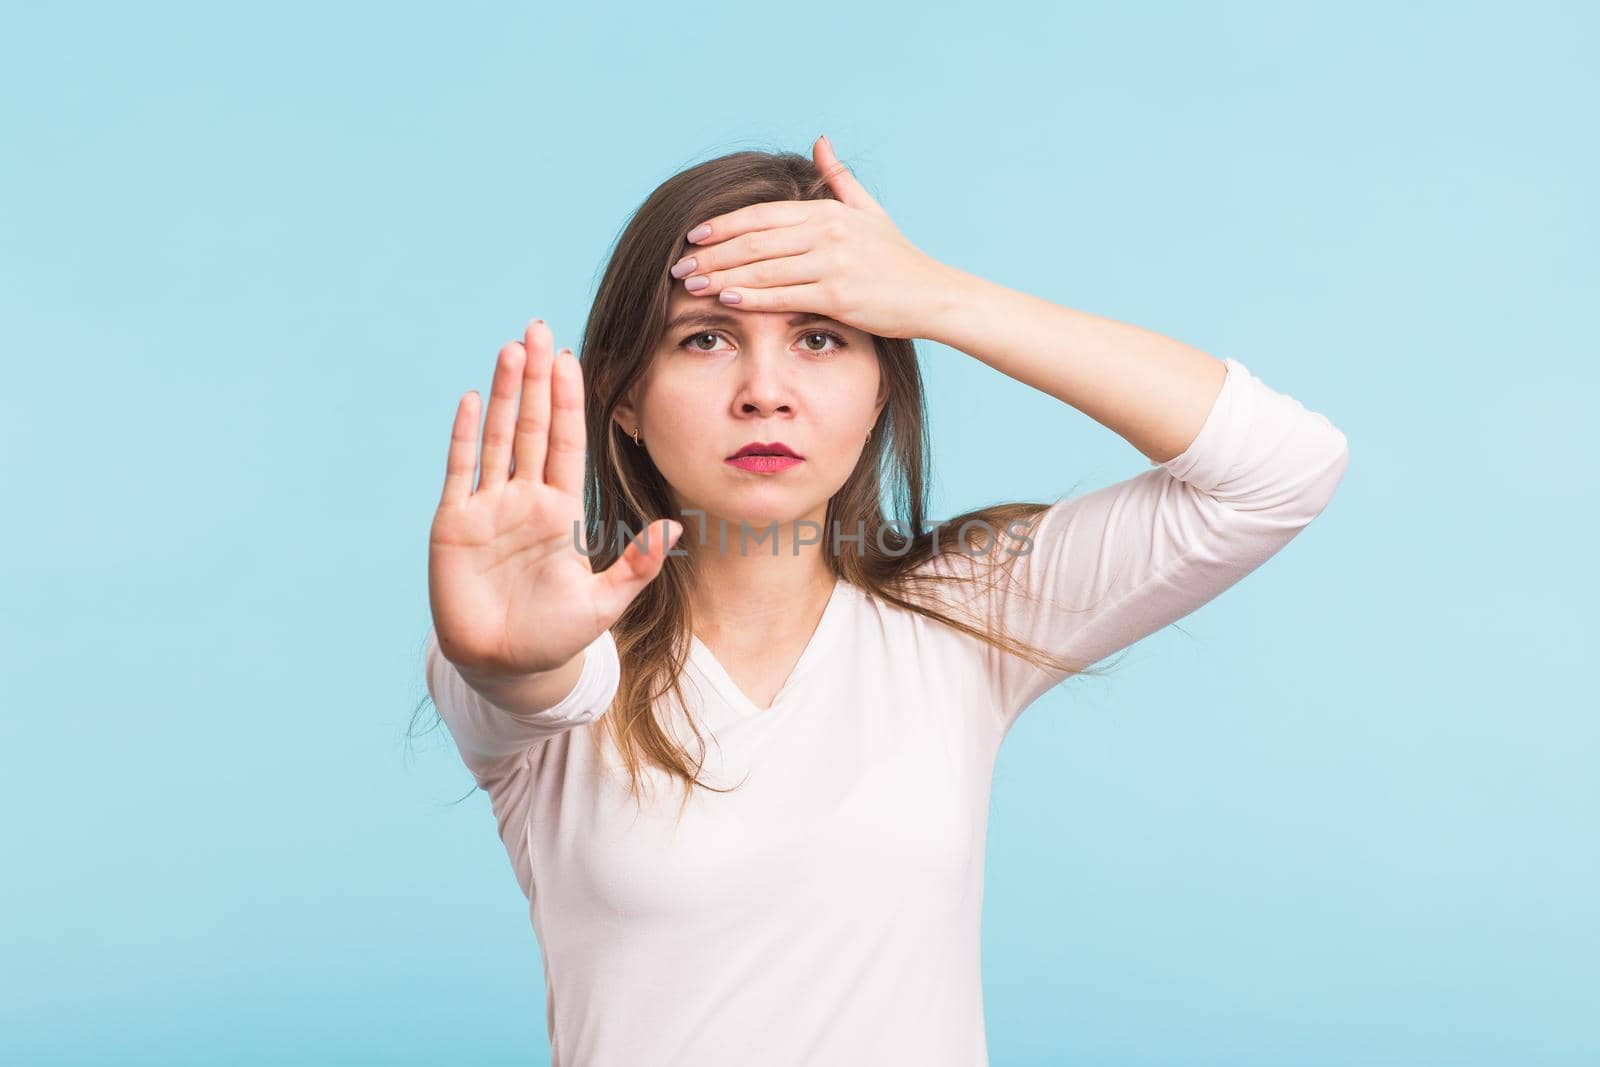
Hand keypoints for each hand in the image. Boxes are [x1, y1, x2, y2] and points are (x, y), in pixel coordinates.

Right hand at [428, 320, 682, 676]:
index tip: (573, 359)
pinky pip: (461, 472)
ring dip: (504, 394)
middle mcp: (524, 500)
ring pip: (497, 438)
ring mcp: (488, 508)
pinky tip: (471, 399)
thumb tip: (675, 527)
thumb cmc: (555, 637)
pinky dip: (466, 436)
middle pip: (532, 426)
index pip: (567, 443)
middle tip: (538, 327)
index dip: (569, 402)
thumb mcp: (604, 603)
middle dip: (536, 378)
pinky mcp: (454, 525)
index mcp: (561, 511)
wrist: (505, 667)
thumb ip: (636, 565)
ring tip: (510, 348)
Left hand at [669, 135, 958, 339]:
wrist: (932, 295)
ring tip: (691, 284)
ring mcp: (833, 263)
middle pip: (755, 241)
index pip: (762, 215)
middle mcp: (828, 233)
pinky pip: (784, 296)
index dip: (724, 224)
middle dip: (712, 254)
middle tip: (678, 265)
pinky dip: (753, 297)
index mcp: (828, 212)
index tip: (693, 234)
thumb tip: (819, 140)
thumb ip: (839, 178)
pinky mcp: (839, 295)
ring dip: (723, 276)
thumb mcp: (870, 211)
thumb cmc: (897, 258)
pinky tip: (727, 299)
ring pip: (763, 268)